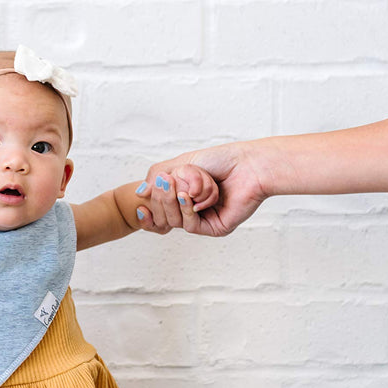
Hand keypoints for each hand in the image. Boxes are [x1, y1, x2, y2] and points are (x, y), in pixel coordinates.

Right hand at [137, 145, 267, 235]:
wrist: (248, 164)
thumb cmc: (221, 160)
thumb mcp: (182, 163)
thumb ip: (158, 176)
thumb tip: (140, 193)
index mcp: (184, 196)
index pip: (158, 211)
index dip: (148, 211)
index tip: (141, 204)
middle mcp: (193, 210)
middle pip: (163, 216)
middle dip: (162, 198)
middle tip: (167, 182)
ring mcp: (204, 220)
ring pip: (174, 222)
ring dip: (175, 201)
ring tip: (182, 186)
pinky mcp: (216, 228)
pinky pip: (191, 226)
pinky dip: (187, 210)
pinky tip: (190, 197)